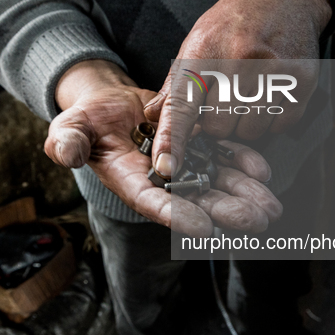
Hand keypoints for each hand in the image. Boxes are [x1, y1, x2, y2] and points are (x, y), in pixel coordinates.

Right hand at [44, 60, 281, 236]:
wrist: (111, 106)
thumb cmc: (88, 120)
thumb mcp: (71, 127)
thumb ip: (68, 142)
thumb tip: (65, 154)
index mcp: (130, 180)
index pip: (152, 202)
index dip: (176, 215)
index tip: (203, 228)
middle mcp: (160, 180)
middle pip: (195, 199)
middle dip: (226, 211)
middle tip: (256, 222)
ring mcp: (182, 165)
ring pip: (215, 182)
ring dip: (243, 195)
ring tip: (269, 206)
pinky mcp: (196, 146)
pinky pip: (221, 156)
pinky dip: (241, 162)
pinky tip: (262, 171)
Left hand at [145, 0, 331, 177]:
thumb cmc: (235, 21)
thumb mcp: (197, 43)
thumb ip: (176, 84)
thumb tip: (153, 116)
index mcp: (205, 54)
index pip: (183, 107)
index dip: (173, 140)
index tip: (166, 167)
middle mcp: (239, 62)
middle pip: (218, 128)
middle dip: (218, 123)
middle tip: (225, 99)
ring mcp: (273, 73)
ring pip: (250, 132)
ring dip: (246, 122)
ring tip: (249, 92)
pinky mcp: (301, 83)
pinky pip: (279, 126)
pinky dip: (272, 118)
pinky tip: (269, 94)